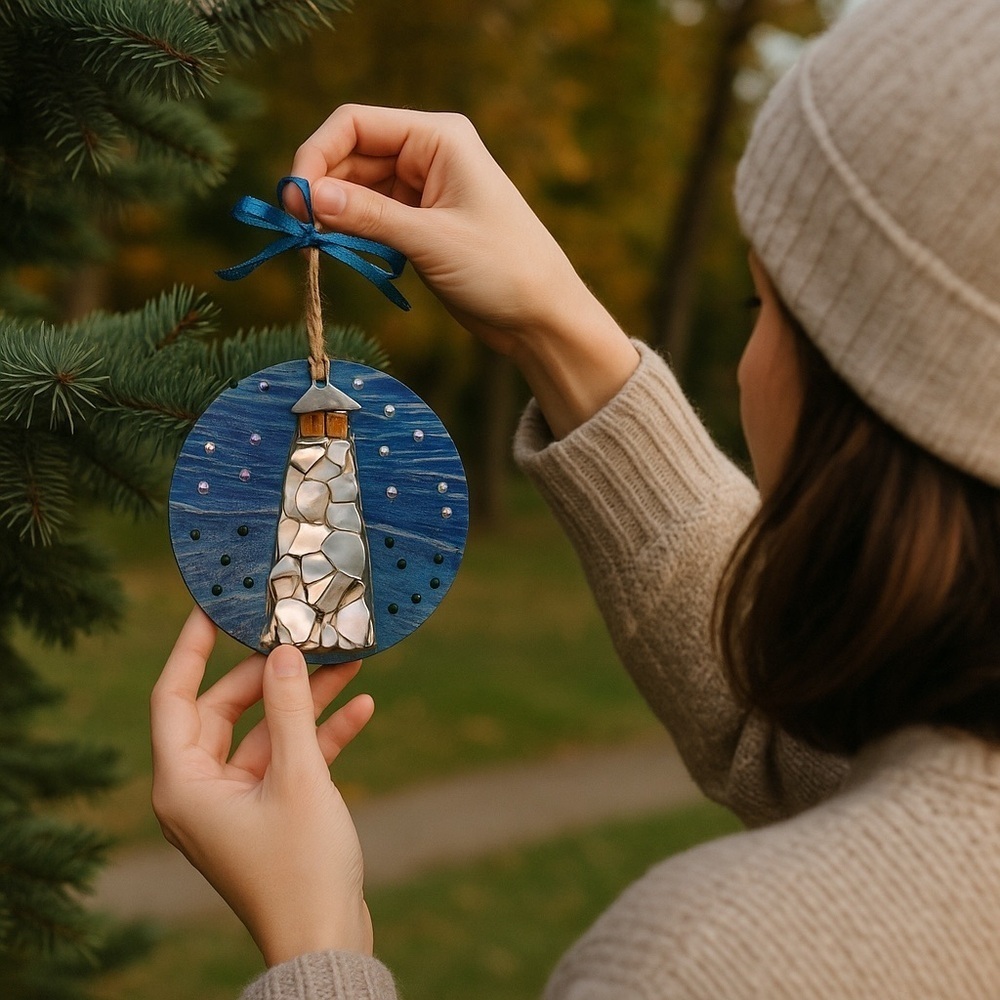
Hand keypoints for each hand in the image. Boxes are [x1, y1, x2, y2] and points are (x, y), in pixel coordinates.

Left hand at [150, 608, 374, 965]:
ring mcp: (236, 802)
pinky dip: (321, 735)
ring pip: (266, 731)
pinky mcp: (269, 812)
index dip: (191, 647)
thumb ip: (289, 708)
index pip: (174, 696)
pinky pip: (290, 759)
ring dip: (305, 700)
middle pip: (226, 708)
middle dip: (270, 673)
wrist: (326, 943)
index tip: (214, 606)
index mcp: (184, 784)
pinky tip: (362, 708)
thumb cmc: (301, 868)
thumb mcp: (299, 776)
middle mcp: (201, 790)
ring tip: (348, 661)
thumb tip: (283, 651)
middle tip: (303, 635)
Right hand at [291, 104, 638, 437]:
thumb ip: (368, 216)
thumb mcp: (430, 239)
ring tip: (314, 245)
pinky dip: (352, 232)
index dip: (317, 154)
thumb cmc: (503, 269)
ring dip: (334, 214)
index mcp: (439, 138)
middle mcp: (429, 155)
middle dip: (321, 188)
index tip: (295, 199)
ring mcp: (424, 190)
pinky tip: (341, 250)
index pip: (356, 124)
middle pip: (352, 156)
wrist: (542, 316)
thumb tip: (307, 197)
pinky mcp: (420, 225)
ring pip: (358, 190)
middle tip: (298, 230)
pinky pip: (372, 218)